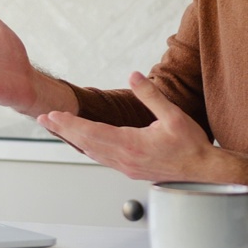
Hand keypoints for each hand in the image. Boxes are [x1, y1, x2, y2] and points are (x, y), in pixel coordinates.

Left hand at [37, 71, 218, 182]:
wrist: (204, 172)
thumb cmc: (191, 145)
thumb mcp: (173, 115)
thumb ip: (150, 95)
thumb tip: (133, 76)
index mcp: (132, 145)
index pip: (92, 133)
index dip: (70, 124)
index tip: (53, 116)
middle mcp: (125, 159)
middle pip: (86, 143)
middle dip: (63, 130)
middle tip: (43, 120)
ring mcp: (127, 167)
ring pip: (92, 152)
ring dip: (73, 139)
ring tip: (57, 128)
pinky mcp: (131, 170)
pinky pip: (102, 158)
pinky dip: (87, 147)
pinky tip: (82, 142)